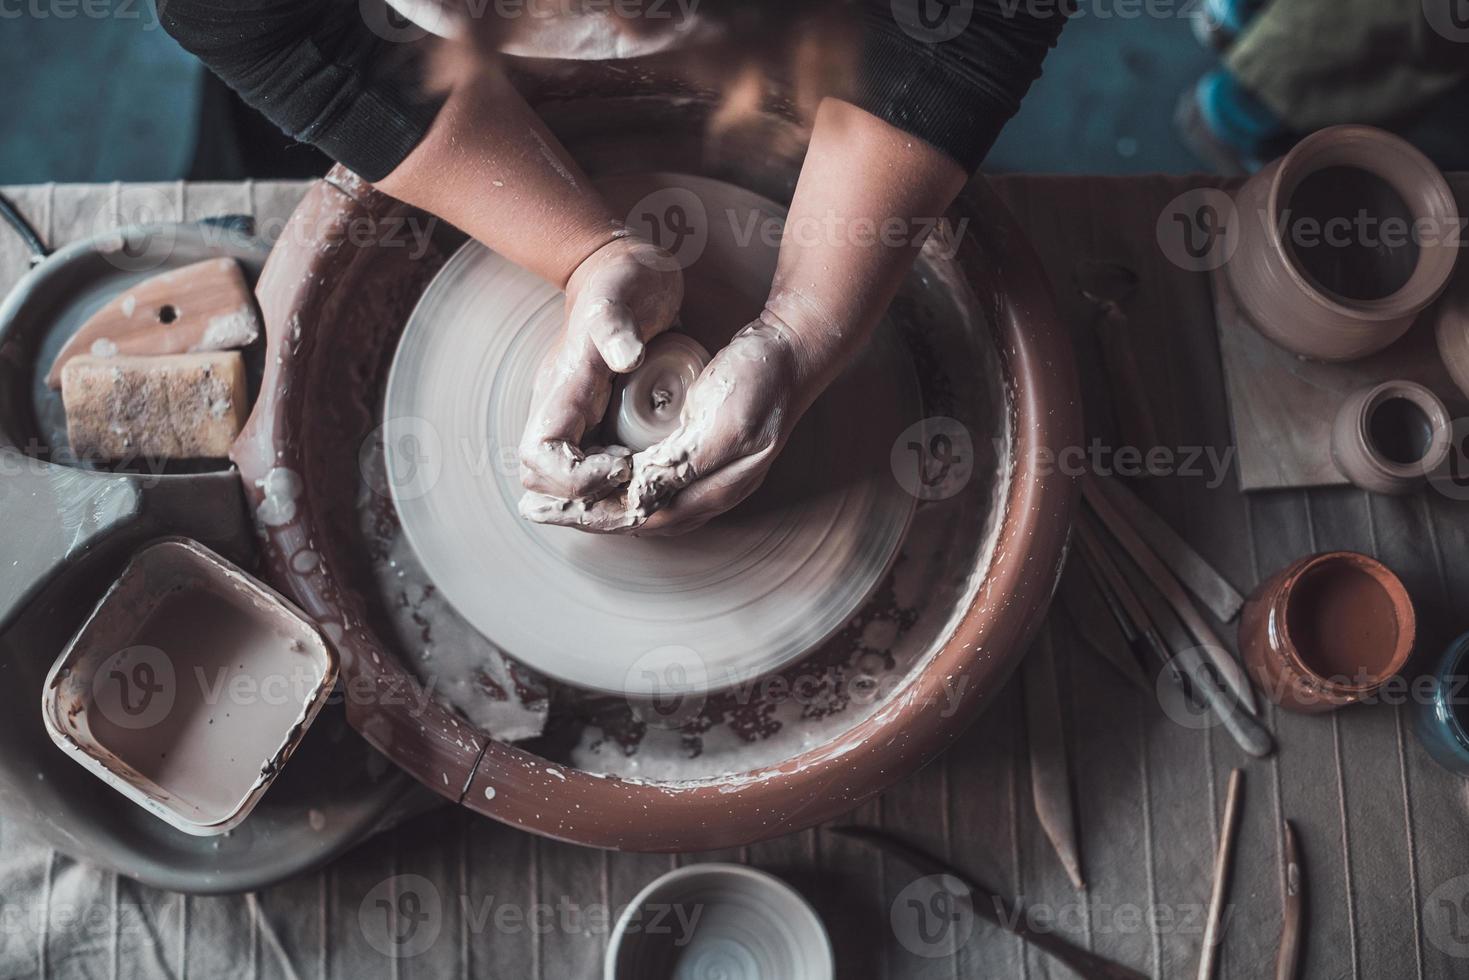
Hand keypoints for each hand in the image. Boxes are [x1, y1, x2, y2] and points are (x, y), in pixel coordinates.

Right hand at [517, 236, 682, 502]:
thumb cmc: (625, 281)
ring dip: (602, 497)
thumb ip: (617, 324)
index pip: (539, 456)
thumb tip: (624, 357)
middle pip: (543, 482)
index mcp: (562, 388)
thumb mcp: (624, 295)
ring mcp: (575, 418)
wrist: (622, 269)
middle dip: (589, 498)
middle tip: (638, 484)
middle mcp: (561, 410)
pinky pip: (591, 470)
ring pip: (565, 484)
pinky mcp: (594, 421)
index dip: (576, 477)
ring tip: (646, 483)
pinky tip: (650, 471)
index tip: (623, 464)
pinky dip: (616, 485)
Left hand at [521, 311, 813, 534]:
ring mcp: (713, 481)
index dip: (596, 514)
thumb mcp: (723, 423)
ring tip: (562, 504)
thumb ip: (683, 465)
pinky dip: (624, 491)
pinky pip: (659, 490)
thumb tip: (638, 500)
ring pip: (647, 509)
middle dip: (590, 517)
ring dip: (604, 507)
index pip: (643, 516)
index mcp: (717, 489)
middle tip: (541, 512)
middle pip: (640, 520)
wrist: (792, 352)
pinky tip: (604, 481)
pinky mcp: (707, 462)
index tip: (553, 509)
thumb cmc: (760, 379)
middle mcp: (713, 493)